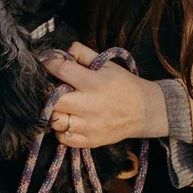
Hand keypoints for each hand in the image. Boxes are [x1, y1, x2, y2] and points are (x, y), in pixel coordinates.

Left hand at [43, 43, 170, 149]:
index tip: (47, 63)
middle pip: (53, 101)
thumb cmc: (124, 85)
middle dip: (48, 93)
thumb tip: (65, 51)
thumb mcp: (108, 64)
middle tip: (52, 90)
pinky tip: (68, 121)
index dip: (50, 64)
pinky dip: (61, 131)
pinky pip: (64, 139)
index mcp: (94, 83)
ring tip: (61, 106)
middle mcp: (90, 106)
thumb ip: (85, 54)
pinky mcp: (91, 141)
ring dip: (54, 113)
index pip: (62, 70)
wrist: (145, 111)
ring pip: (56, 122)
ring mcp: (90, 126)